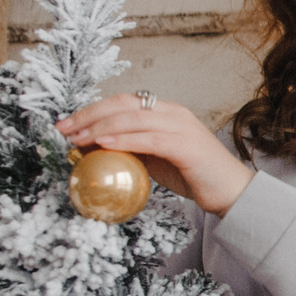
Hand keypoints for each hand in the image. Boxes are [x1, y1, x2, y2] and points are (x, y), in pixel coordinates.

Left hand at [57, 96, 254, 215]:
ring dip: (100, 126)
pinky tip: (103, 143)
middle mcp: (173, 113)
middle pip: (124, 104)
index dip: (92, 110)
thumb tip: (95, 149)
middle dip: (89, 114)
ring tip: (77, 138)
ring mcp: (181, 127)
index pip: (123, 102)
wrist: (232, 192)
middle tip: (63, 128)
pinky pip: (149, 138)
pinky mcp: (186, 145)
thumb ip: (132, 149)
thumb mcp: (156, 159)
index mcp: (166, 112)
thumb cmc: (195, 177)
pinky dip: (124, 139)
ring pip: (133, 118)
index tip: (67, 124)